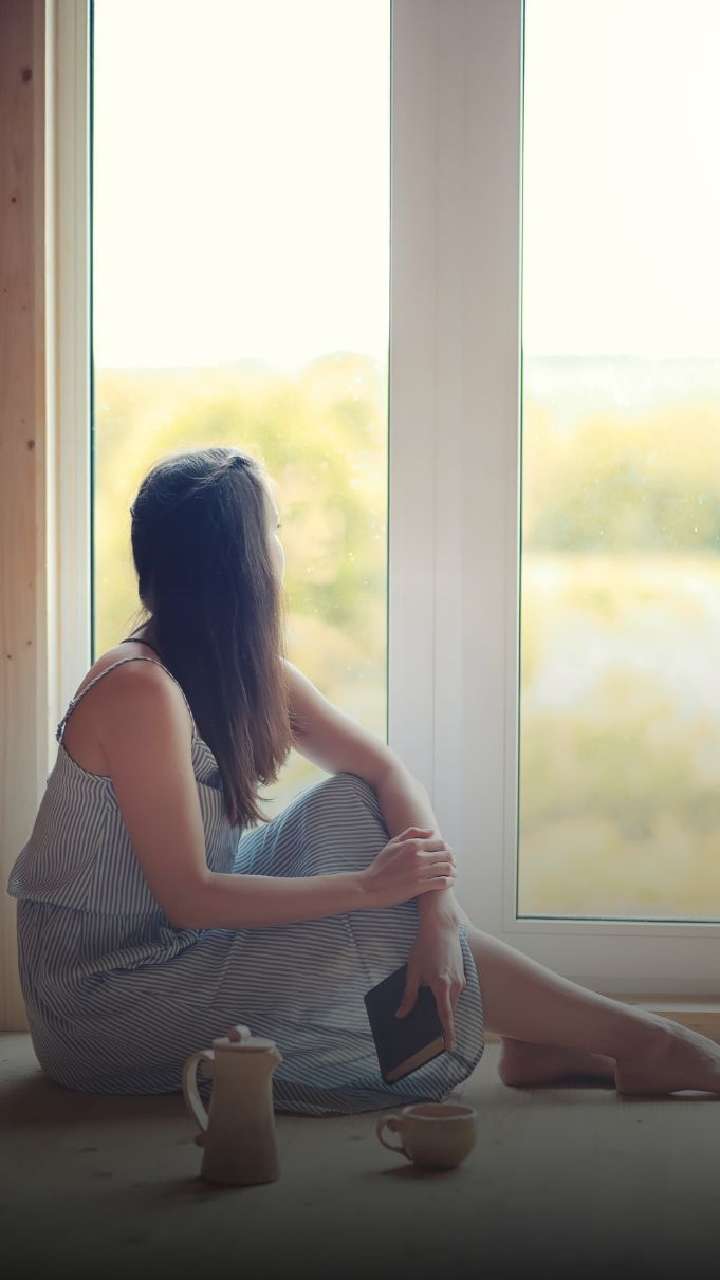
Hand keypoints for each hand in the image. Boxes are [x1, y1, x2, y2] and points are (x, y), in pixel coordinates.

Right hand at [359, 827, 456, 909]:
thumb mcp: (392, 844)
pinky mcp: (420, 886)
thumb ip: (412, 834)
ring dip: (453, 871)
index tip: (447, 855)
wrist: (370, 886)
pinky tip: (448, 883)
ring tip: (453, 875)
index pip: (440, 843)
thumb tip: (431, 831)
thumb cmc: (381, 865)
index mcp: (413, 844)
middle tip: (452, 865)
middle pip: (447, 855)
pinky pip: (442, 882)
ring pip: (447, 868)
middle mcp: (418, 856)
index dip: (446, 849)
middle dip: (452, 860)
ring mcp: (420, 871)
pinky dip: (449, 882)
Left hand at [394, 918, 465, 1051]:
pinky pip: (456, 992)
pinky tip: (438, 996)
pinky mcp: (463, 974)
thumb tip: (400, 1015)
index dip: (448, 1033)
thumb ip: (408, 995)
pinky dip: (448, 998)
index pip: (446, 1016)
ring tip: (434, 1016)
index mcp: (442, 986)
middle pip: (450, 1011)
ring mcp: (462, 980)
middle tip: (436, 1038)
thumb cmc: (425, 946)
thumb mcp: (413, 971)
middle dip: (445, 1024)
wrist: (441, 926)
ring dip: (446, 1009)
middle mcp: (456, 985)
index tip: (449, 1048)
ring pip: (453, 1002)